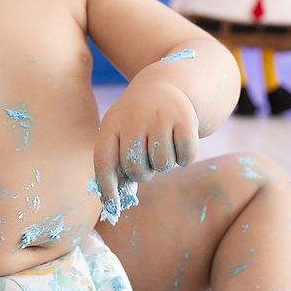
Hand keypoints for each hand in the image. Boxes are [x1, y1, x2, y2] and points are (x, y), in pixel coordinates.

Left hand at [93, 77, 198, 207]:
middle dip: (144, 173)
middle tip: (148, 159)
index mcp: (111, 123)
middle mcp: (133, 118)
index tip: (112, 206)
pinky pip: (186, 157)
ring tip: (162, 145)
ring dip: (165, 163)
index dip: (106, 187)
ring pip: (162, 165)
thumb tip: (114, 202)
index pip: (104, 161)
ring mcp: (159, 116)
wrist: (163, 84)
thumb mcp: (120, 130)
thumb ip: (116, 160)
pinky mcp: (184, 117)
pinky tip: (179, 142)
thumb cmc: (137, 120)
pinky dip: (185, 158)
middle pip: (136, 168)